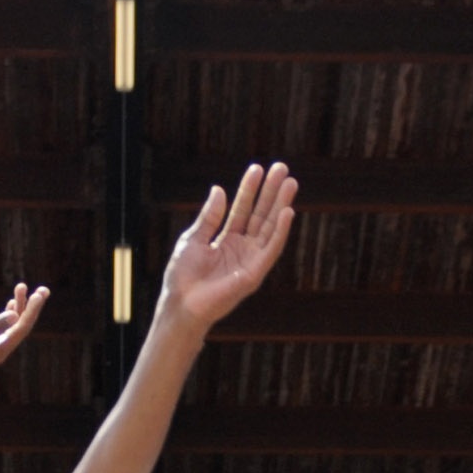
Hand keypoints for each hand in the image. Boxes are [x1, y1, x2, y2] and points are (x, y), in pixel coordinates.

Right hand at [0, 285, 48, 400]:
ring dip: (20, 307)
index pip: (22, 327)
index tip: (40, 294)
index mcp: (2, 349)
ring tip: (24, 288)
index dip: (32, 310)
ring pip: (13, 325)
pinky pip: (3, 328)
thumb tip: (14, 314)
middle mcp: (2, 349)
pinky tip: (11, 304)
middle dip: (32, 307)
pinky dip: (8, 315)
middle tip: (44, 290)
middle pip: (23, 326)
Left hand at [158, 163, 298, 332]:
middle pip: (261, 214)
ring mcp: (250, 260)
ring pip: (270, 227)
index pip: (243, 209)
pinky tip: (288, 211)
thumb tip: (219, 189)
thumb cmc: (183, 276)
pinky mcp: (255, 273)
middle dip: (271, 192)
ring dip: (281, 204)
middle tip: (282, 168)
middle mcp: (242, 248)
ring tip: (290, 182)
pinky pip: (272, 249)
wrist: (182, 303)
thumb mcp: (194, 238)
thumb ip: (210, 216)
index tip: (257, 168)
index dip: (250, 189)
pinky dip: (281, 231)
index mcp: (227, 239)